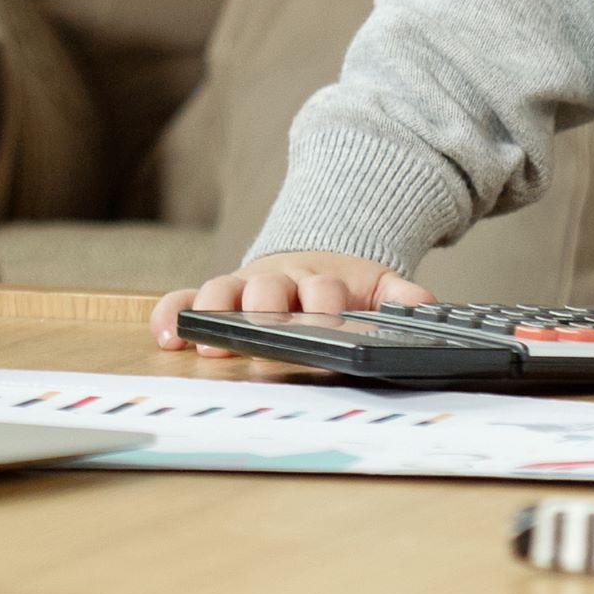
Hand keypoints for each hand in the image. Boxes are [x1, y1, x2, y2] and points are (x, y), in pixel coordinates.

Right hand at [152, 253, 425, 347]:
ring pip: (224, 291)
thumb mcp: (378, 285)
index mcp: (322, 281)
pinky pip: (187, 298)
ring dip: (215, 313)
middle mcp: (279, 281)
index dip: (323, 302)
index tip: (323, 315)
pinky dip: (174, 312)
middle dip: (265, 310)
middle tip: (260, 330)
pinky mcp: (219, 292)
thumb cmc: (343, 287)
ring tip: (207, 339)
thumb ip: (400, 296)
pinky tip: (167, 335)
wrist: (313, 255)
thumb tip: (426, 304)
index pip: (323, 290)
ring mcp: (244, 285)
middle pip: (269, 291)